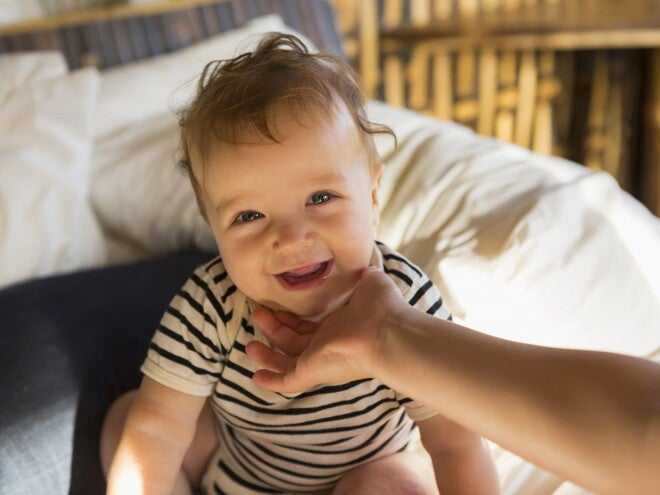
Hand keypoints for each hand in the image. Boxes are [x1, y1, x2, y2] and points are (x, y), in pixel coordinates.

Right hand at [246, 266, 404, 392]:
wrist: (389, 331)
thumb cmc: (382, 306)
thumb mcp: (370, 282)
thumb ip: (362, 276)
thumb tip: (362, 267)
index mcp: (340, 327)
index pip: (311, 326)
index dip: (293, 318)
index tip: (278, 306)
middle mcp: (328, 345)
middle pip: (294, 341)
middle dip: (275, 329)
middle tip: (258, 313)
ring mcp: (320, 360)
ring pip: (287, 360)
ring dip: (267, 353)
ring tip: (249, 342)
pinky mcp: (313, 371)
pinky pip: (288, 381)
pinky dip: (271, 381)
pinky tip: (255, 375)